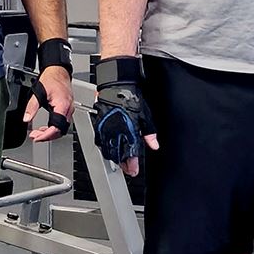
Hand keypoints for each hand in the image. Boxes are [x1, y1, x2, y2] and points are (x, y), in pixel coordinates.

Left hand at [27, 65, 75, 142]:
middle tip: (35, 136)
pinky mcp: (67, 109)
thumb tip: (26, 118)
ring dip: (49, 133)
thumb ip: (31, 107)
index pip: (56, 127)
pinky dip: (53, 127)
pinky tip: (44, 128)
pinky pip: (61, 123)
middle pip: (60, 131)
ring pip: (61, 128)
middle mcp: (68, 109)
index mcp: (62, 106)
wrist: (58, 71)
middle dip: (47, 136)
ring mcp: (69, 110)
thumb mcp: (38, 92)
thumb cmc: (51, 78)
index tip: (37, 137)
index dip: (46, 135)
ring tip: (38, 133)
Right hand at [91, 56, 158, 176]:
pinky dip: (104, 146)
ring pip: (107, 148)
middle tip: (127, 168)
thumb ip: (149, 133)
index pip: (129, 151)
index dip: (131, 163)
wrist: (117, 83)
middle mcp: (115, 129)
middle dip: (122, 163)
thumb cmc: (131, 96)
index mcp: (128, 128)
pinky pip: (99, 140)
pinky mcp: (99, 122)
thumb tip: (154, 144)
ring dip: (113, 156)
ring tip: (119, 161)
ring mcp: (105, 127)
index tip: (133, 170)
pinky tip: (108, 149)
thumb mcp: (145, 115)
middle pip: (117, 153)